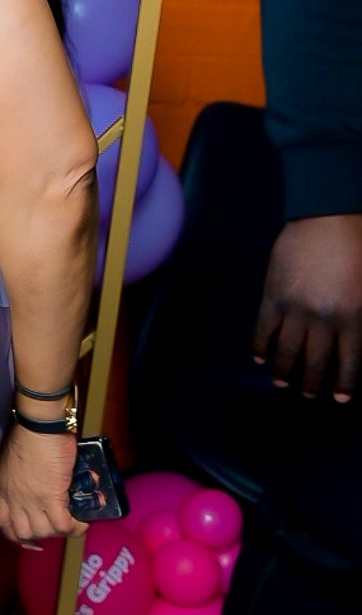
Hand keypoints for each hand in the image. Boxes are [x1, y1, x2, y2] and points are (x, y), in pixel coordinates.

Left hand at [0, 423, 84, 545]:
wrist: (39, 427)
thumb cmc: (27, 435)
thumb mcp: (12, 462)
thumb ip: (19, 478)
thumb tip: (36, 483)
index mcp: (2, 490)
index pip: (4, 523)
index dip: (16, 535)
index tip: (28, 539)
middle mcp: (13, 499)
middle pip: (23, 533)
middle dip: (41, 535)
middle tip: (54, 528)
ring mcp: (31, 500)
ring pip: (44, 531)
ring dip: (59, 531)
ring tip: (71, 523)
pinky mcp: (51, 497)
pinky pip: (62, 524)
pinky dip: (74, 527)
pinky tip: (82, 522)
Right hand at [253, 213, 361, 400]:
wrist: (328, 216)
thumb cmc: (358, 245)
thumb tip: (353, 340)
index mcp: (354, 317)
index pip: (348, 362)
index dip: (343, 384)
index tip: (339, 399)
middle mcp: (323, 320)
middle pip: (316, 362)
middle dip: (312, 383)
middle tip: (308, 395)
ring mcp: (295, 309)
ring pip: (287, 351)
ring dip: (285, 370)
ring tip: (282, 382)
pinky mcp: (273, 296)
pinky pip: (264, 329)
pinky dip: (261, 346)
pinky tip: (261, 357)